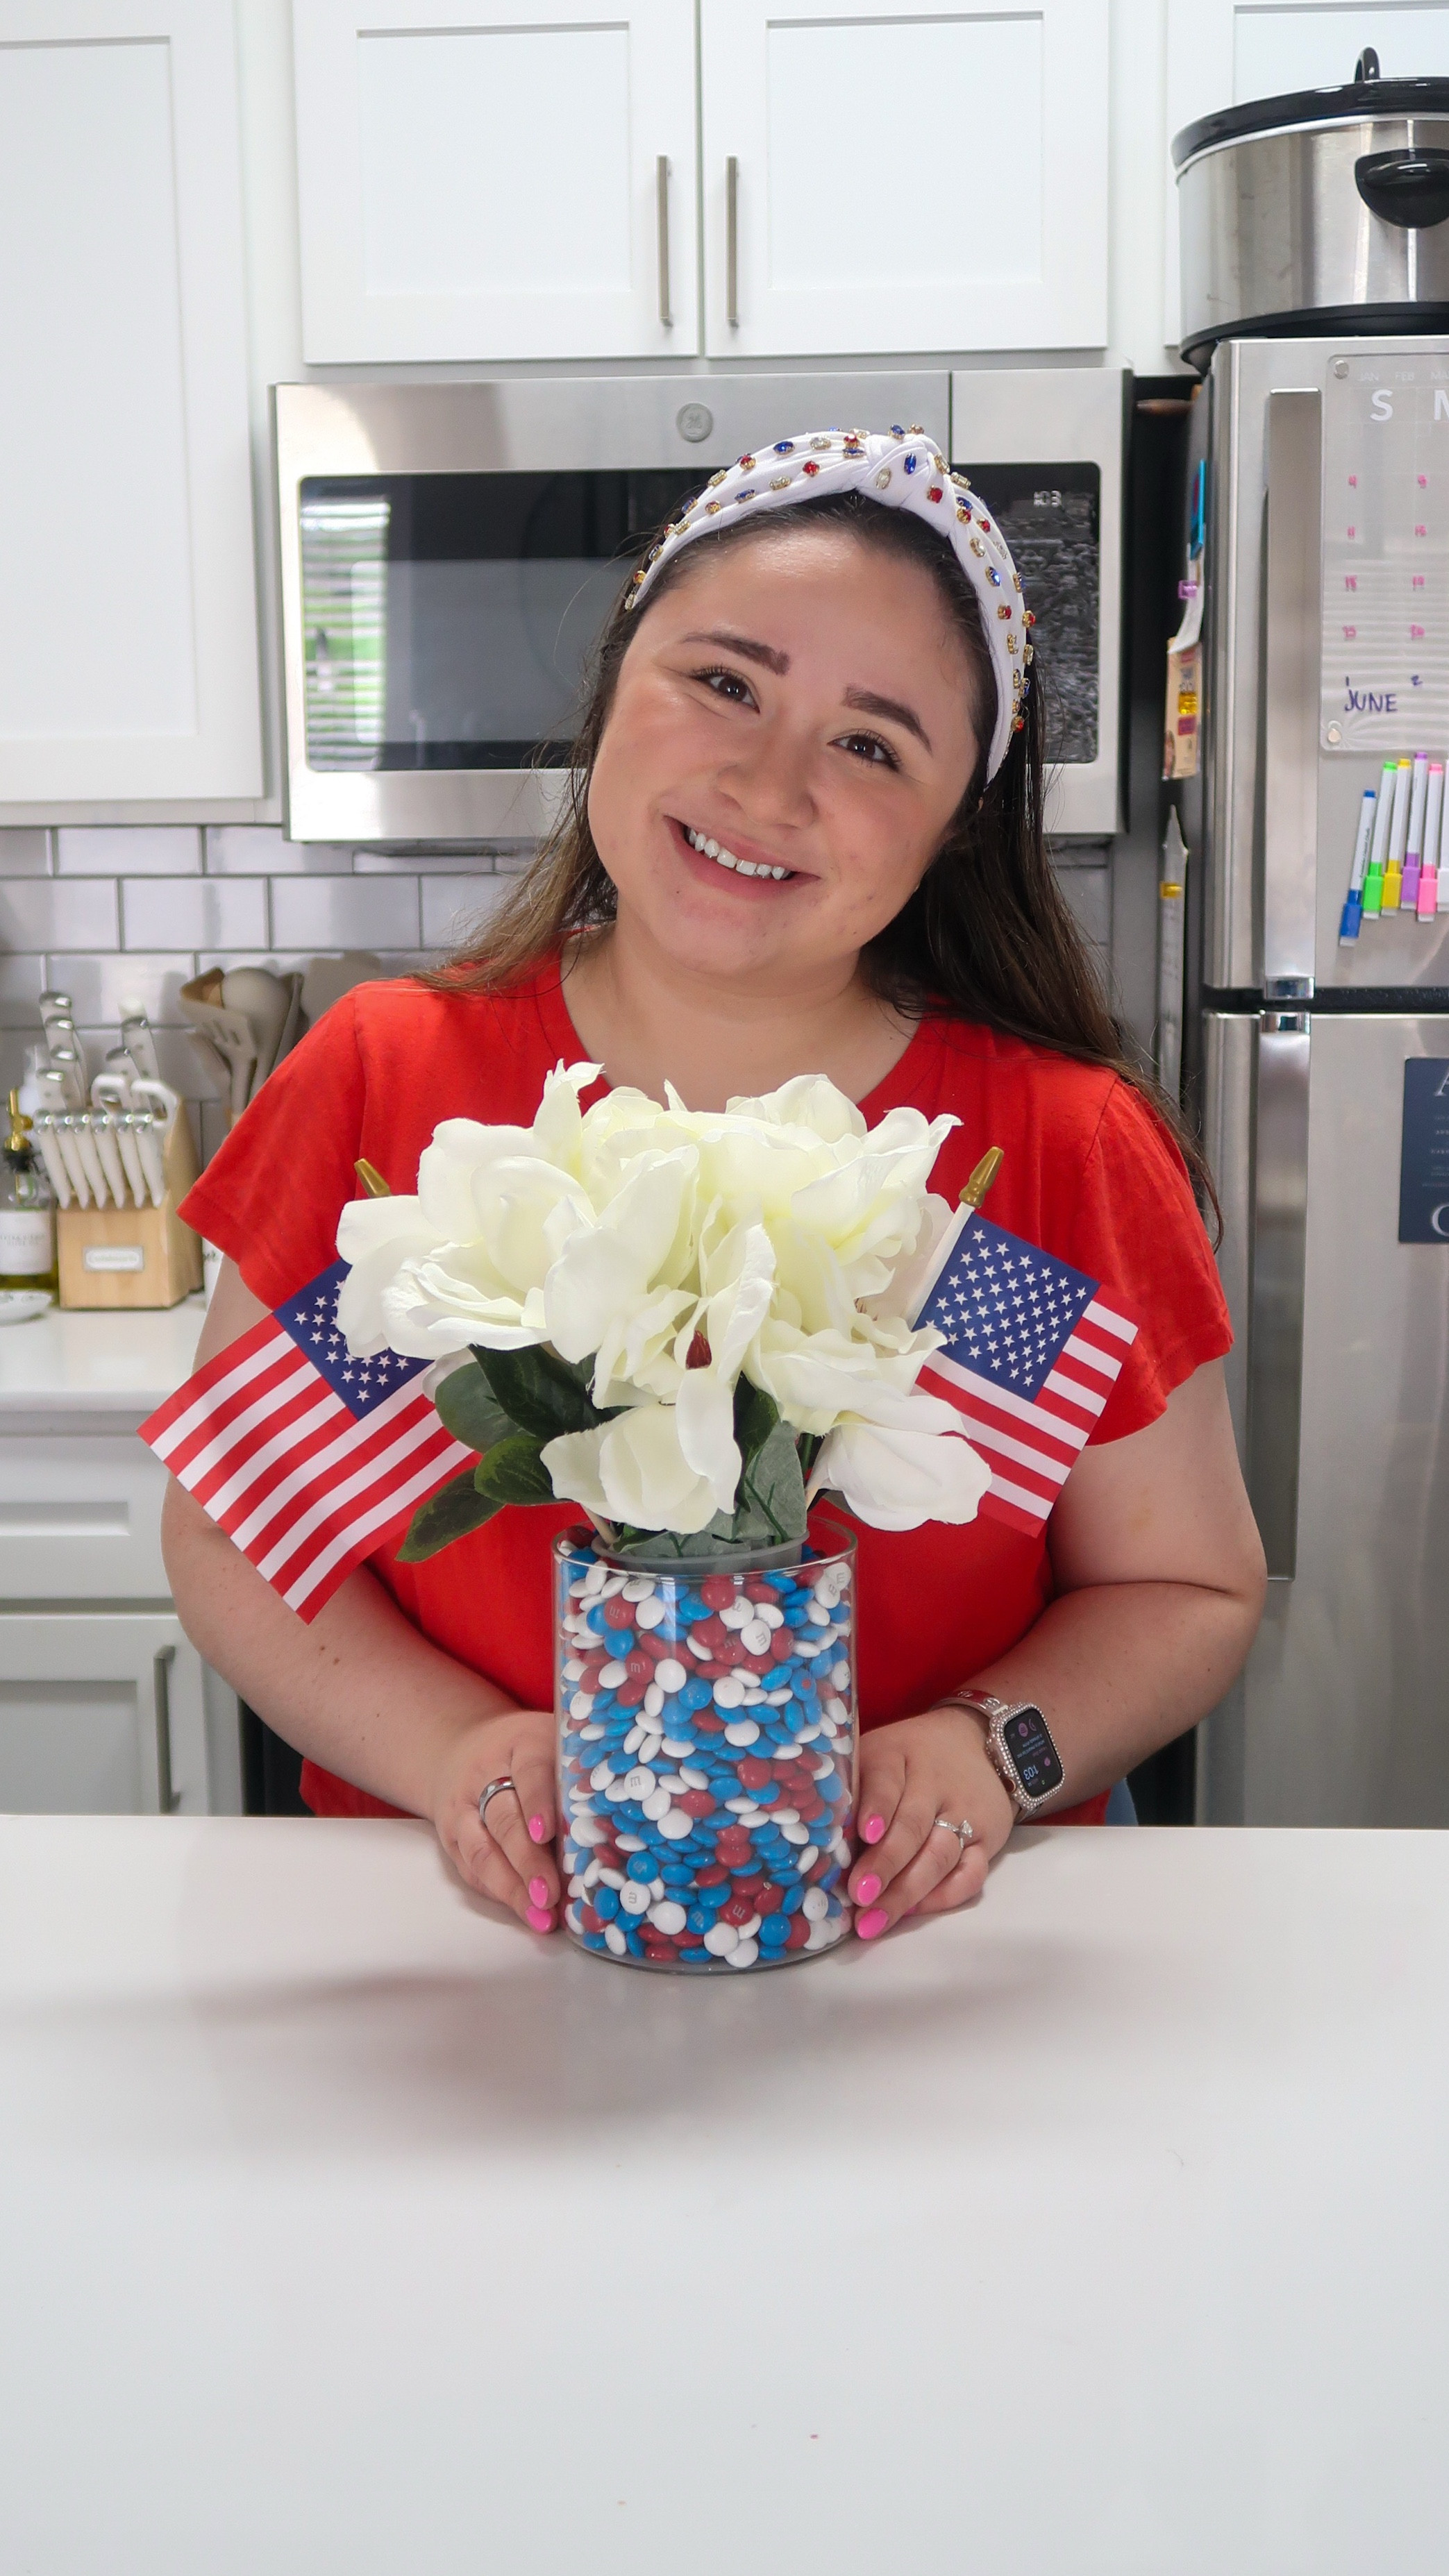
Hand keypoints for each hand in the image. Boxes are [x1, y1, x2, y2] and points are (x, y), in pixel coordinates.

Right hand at [431, 1705, 560, 1933]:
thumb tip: (623, 1825)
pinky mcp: (452, 1837)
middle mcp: (485, 1775)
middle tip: (550, 1894)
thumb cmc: (528, 1750)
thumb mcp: (554, 1742)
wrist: (461, 1746)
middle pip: (505, 1820)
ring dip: (511, 1887)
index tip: (547, 1833)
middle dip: (528, 1861)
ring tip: (539, 1916)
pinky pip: (471, 1869)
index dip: (538, 1803)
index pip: (530, 1772)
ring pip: (482, 1851)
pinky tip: (523, 1911)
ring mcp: (463, 1808)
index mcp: (522, 1744)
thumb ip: (580, 1771)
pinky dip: (498, 1893)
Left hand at [847, 1706, 1015, 1941]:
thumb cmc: (906, 1758)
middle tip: (859, 1896)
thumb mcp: (876, 1755)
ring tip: (876, 1919)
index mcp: (896, 1755)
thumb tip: (814, 1843)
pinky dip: (945, 1895)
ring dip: (908, 1891)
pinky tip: (916, 1910)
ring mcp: (965, 1812)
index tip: (865, 1834)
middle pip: (912, 1826)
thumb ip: (852, 1789)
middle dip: (886, 1864)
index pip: (887, 1779)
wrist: (974, 1742)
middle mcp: (934, 1784)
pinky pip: (971, 1873)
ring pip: (940, 1855)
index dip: (877, 1806)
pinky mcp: (988, 1838)